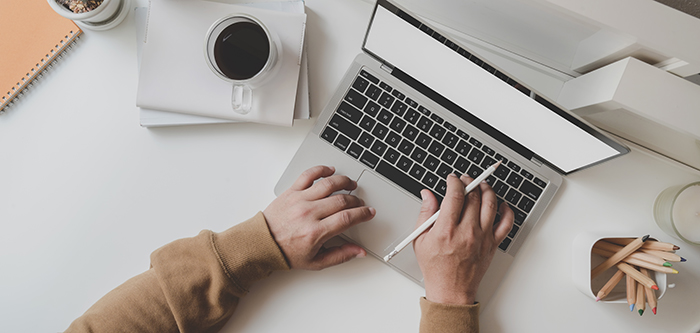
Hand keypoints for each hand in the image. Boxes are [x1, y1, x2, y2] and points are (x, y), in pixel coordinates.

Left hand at [263, 165, 375, 269]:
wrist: (262, 243)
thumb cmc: (287, 252)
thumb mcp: (316, 262)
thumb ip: (341, 256)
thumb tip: (359, 252)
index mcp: (315, 232)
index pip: (347, 218)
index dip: (362, 214)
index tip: (369, 212)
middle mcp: (308, 213)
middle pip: (341, 200)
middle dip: (356, 201)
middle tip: (360, 203)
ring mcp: (300, 200)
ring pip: (328, 184)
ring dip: (344, 182)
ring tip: (351, 184)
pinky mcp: (291, 191)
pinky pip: (309, 175)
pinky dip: (321, 169)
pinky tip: (330, 171)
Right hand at [413, 174, 513, 304]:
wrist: (451, 291)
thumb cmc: (436, 268)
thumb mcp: (421, 240)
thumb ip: (425, 214)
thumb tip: (427, 194)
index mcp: (447, 230)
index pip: (455, 195)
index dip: (454, 181)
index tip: (452, 179)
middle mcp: (467, 232)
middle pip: (474, 196)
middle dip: (469, 182)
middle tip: (465, 180)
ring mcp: (482, 237)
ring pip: (491, 204)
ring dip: (487, 189)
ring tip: (481, 185)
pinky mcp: (492, 244)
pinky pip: (506, 223)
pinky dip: (506, 210)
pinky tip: (500, 204)